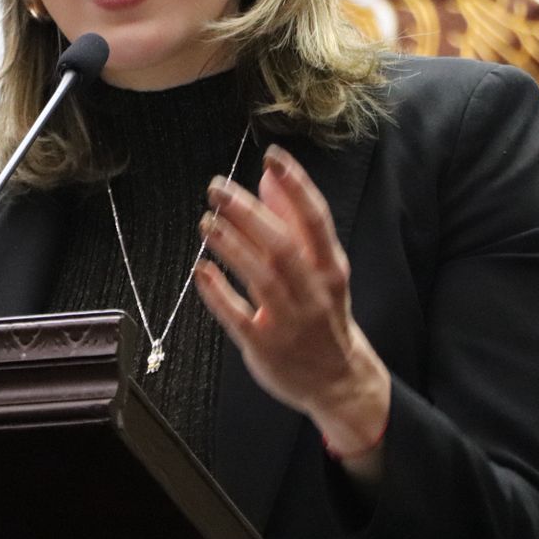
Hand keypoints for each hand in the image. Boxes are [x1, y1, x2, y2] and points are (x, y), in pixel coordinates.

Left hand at [194, 144, 390, 455]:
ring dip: (231, 245)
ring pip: (261, 278)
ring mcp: (289, 320)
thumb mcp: (321, 267)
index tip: (272, 158)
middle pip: (282, 245)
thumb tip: (268, 179)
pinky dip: (218, 292)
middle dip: (248, 213)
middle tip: (217, 187)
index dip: (296, 185)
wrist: (337, 380)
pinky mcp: (264, 345)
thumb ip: (294, 223)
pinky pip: (238, 316)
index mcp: (330, 267)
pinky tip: (201, 269)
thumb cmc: (323, 312)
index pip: (316, 219)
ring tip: (206, 221)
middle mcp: (313, 291)